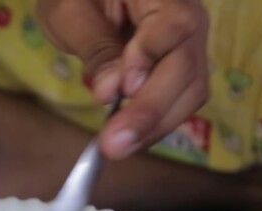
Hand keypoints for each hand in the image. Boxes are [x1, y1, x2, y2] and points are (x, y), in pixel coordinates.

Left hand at [37, 0, 208, 157]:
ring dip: (155, 124)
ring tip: (117, 145)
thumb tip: (111, 93)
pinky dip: (156, 122)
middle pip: (187, 65)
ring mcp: (190, 42)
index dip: (152, 58)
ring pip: (191, 89)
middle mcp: (188, 13)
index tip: (123, 88)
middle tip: (114, 143)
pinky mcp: (184, 67)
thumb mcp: (70, 14)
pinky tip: (128, 137)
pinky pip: (181, 99)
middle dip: (151, 109)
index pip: (174, 23)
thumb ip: (96, 48)